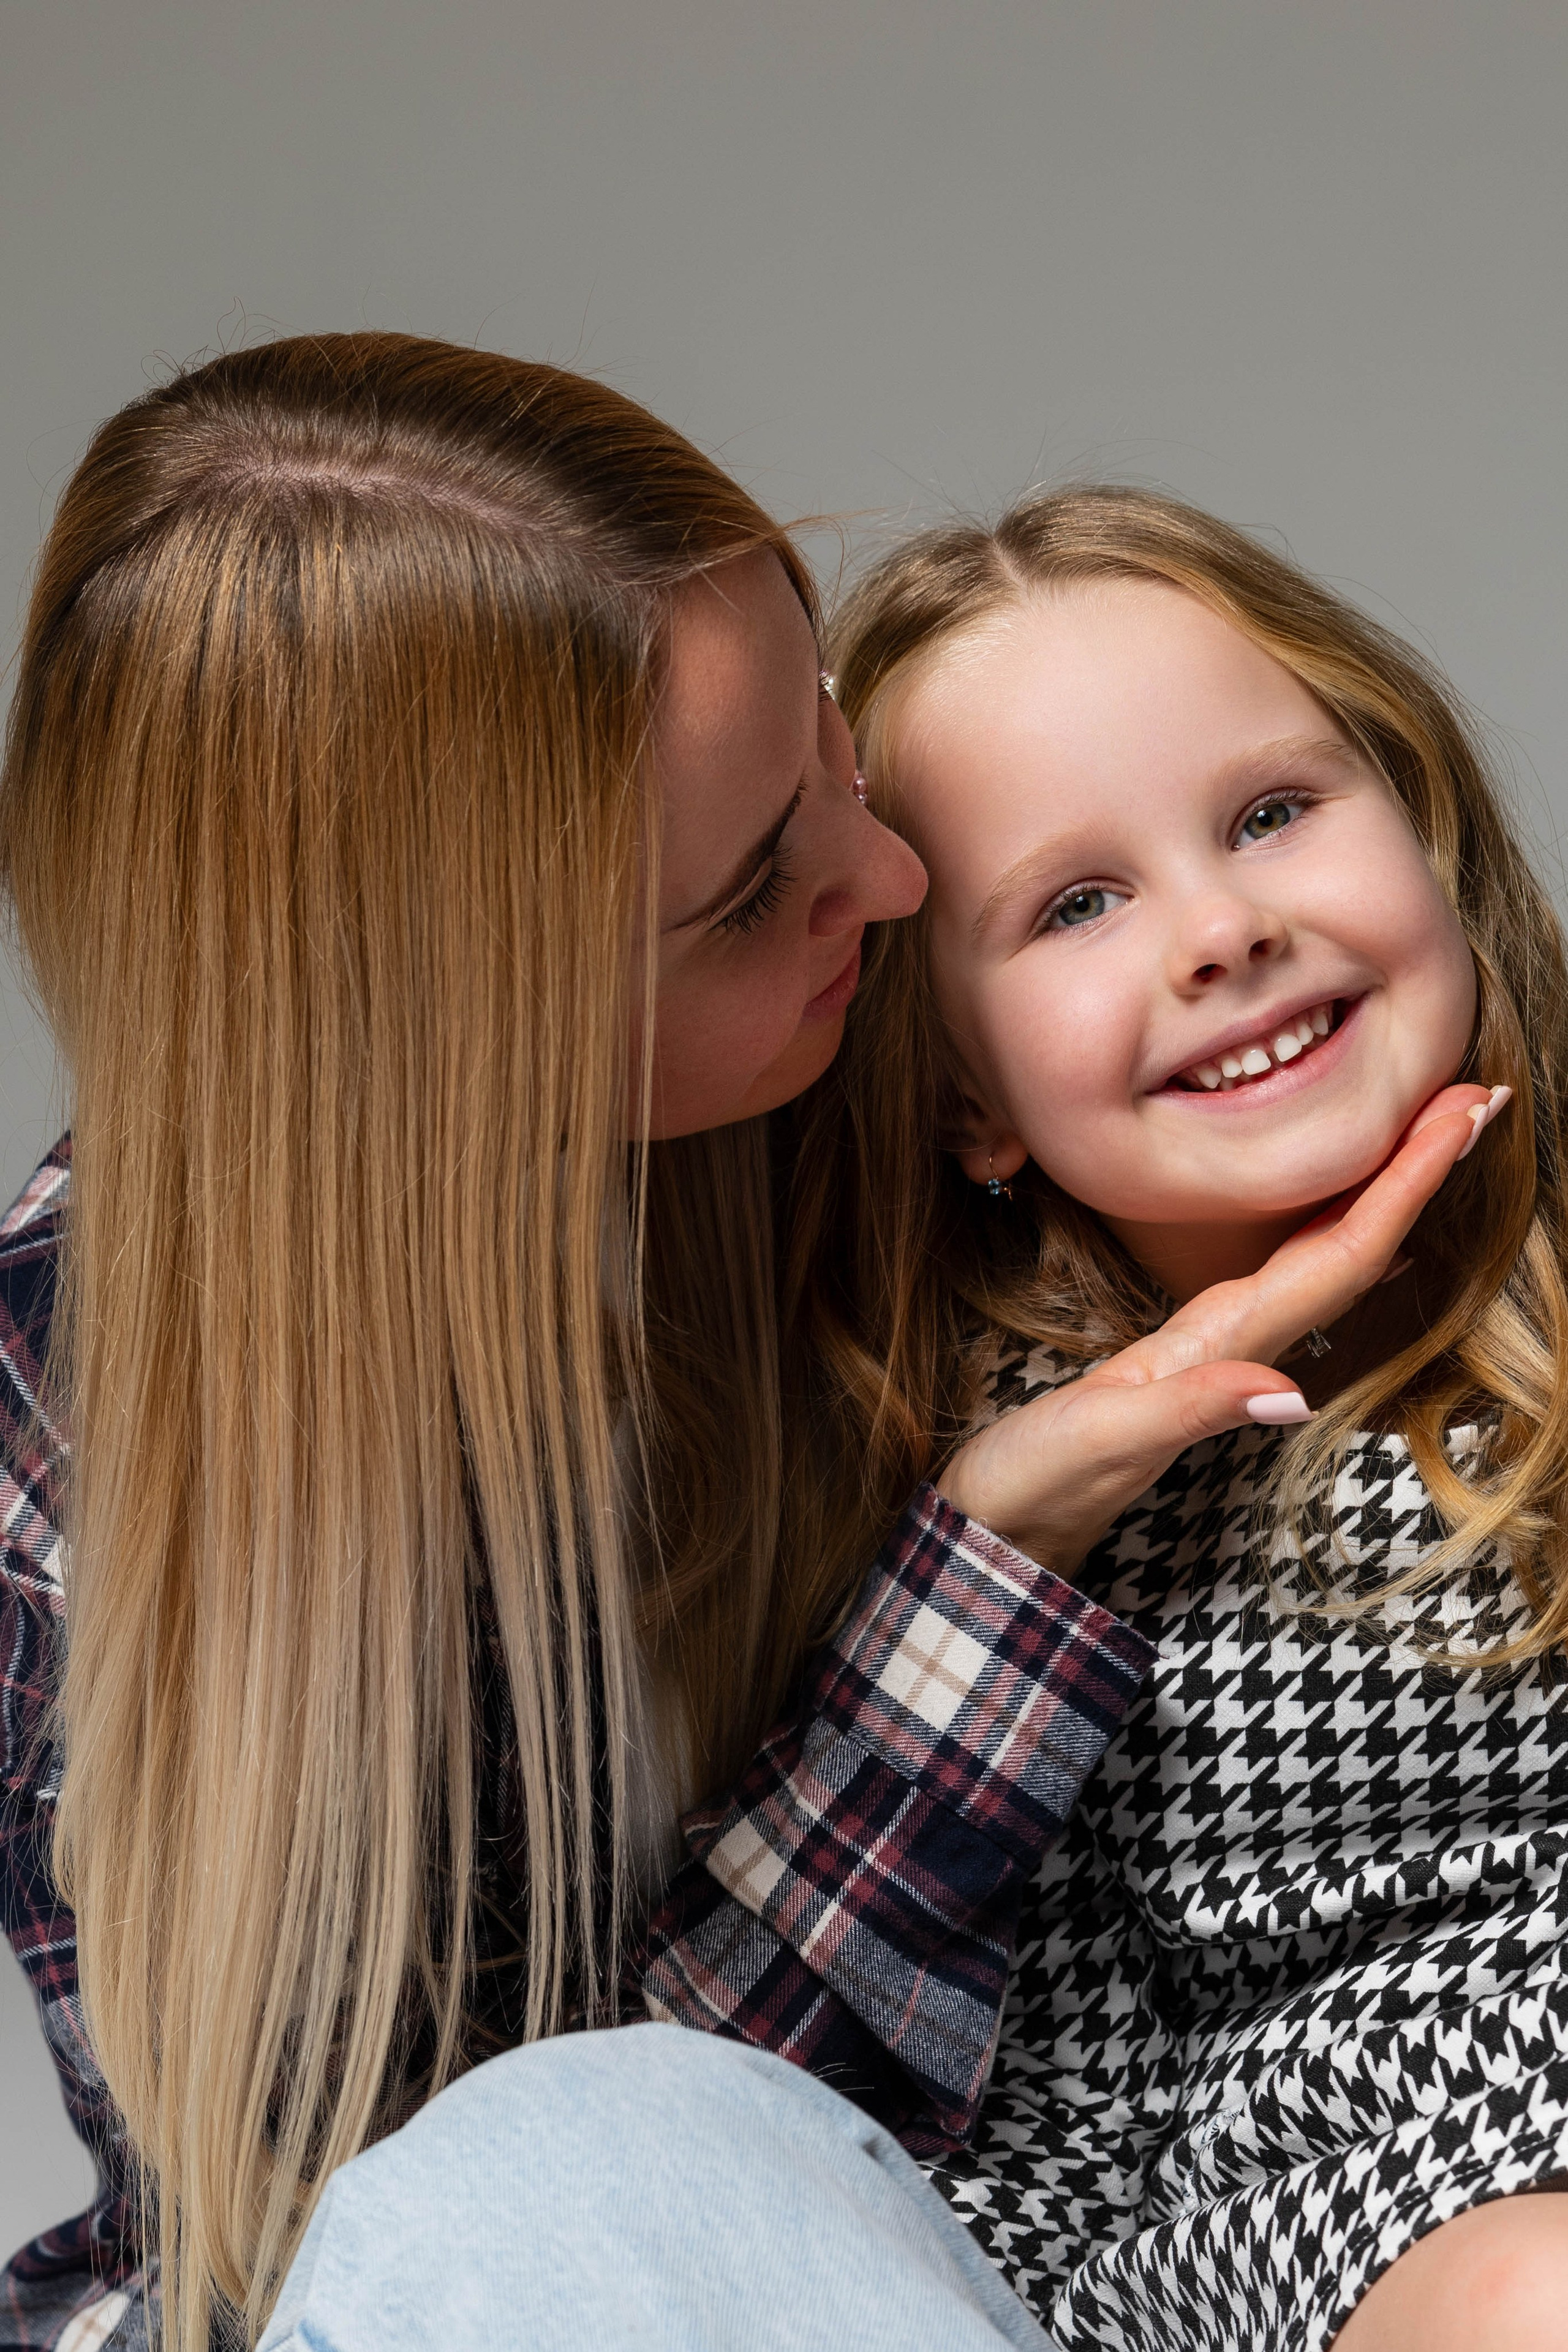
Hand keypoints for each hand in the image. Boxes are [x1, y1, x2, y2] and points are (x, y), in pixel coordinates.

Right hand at [936, 1082, 1509, 1577]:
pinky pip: (1282, 1280)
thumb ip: (1191, 1413)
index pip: (1341, 1254)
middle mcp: (1237, 1345)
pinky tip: (1354, 1228)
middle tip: (1476, 1097)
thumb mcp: (1105, 1440)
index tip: (1463, 1119)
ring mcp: (1217, 1351)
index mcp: (1226, 1346)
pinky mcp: (1186, 1354)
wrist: (996, 1534)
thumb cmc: (1036, 1485)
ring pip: (1323, 1260)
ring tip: (1433, 1136)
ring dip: (1383, 1197)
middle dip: (1415, 1171)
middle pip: (1351, 1247)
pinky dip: (1328, 1237)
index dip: (1406, 1185)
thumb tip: (1291, 1394)